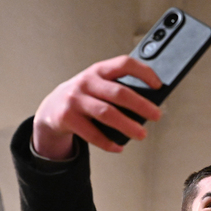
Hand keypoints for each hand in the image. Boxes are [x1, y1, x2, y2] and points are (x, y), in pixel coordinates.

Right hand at [32, 55, 163, 157]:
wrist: (51, 109)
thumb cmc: (84, 96)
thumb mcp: (99, 86)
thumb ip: (119, 89)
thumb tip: (148, 106)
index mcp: (99, 70)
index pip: (123, 64)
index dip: (143, 72)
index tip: (158, 85)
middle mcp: (86, 82)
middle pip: (118, 92)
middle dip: (141, 105)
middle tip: (157, 115)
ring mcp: (75, 100)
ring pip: (106, 113)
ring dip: (127, 125)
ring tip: (141, 134)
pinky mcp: (67, 118)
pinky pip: (91, 134)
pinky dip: (108, 143)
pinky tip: (118, 147)